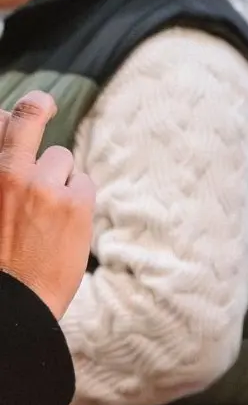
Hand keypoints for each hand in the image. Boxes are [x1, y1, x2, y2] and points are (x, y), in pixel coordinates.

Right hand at [0, 92, 96, 318]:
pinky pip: (84, 182)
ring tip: (47, 213)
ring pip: (61, 158)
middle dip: (37, 106)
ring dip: (59, 178)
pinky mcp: (73, 200)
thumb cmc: (2, 258)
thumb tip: (6, 131)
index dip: (8, 115)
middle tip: (44, 102)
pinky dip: (79, 198)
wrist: (14, 301)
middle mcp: (7, 172)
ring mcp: (41, 184)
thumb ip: (4, 174)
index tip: (19, 109)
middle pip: (28, 116)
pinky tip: (65, 223)